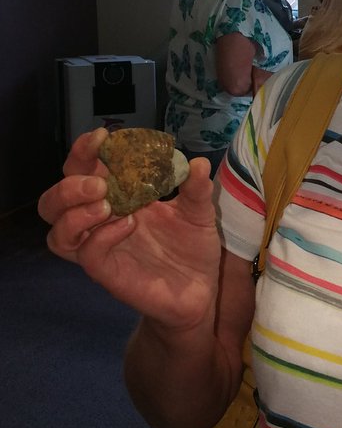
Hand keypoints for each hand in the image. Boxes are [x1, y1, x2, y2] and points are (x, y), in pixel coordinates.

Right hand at [37, 129, 221, 332]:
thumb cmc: (191, 248)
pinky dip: (102, 235)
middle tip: (100, 181)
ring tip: (106, 203)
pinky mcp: (108, 273)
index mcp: (117, 198)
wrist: (201, 291)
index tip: (102, 137)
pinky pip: (88, 254)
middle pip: (55, 201)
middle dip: (69, 184)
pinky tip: (127, 224)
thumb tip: (196, 162)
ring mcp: (101, 249)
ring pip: (58, 232)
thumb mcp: (199, 212)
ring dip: (74, 212)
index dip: (84, 151)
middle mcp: (100, 222)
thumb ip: (195, 188)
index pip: (83, 170)